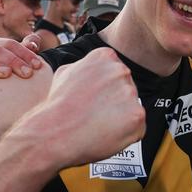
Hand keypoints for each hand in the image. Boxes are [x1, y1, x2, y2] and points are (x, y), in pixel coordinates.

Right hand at [20, 47, 145, 168]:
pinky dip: (126, 134)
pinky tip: (106, 133)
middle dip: (114, 103)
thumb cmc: (56, 105)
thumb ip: (85, 67)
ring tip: (98, 124)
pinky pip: (138, 127)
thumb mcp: (65, 73)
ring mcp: (131, 93)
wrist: (53, 132)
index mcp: (106, 57)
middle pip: (126, 90)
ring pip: (132, 108)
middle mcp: (122, 71)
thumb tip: (92, 69)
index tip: (93, 98)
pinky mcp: (137, 114)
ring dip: (120, 118)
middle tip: (95, 114)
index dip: (105, 89)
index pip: (115, 73)